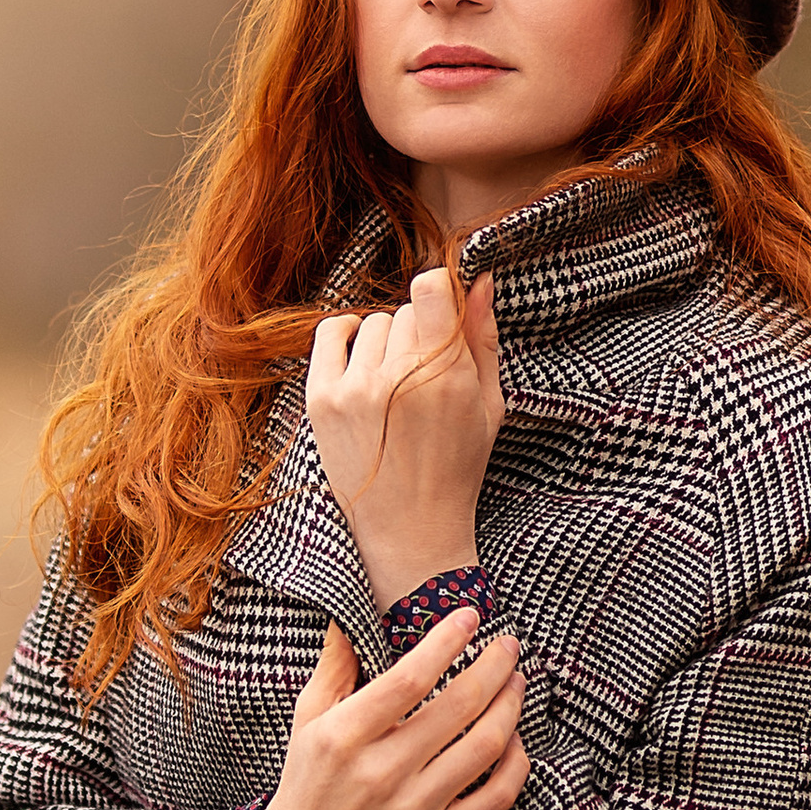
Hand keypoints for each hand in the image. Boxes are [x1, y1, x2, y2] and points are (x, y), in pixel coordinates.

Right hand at [251, 611, 529, 809]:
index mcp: (345, 736)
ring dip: (509, 707)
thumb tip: (352, 615)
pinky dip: (515, 764)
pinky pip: (494, 799)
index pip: (409, 679)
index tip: (469, 616)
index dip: (446, 642)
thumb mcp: (307, 717)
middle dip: (493, 666)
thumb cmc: (307, 778)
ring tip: (516, 682)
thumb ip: (335, 665)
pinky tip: (514, 739)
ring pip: (484, 748)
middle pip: (458, 708)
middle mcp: (381, 773)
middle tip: (508, 644)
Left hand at [306, 265, 504, 609]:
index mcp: (445, 378)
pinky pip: (329, 333)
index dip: (439, 290)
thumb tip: (480, 279)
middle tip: (425, 375)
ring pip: (372, 324)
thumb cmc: (457, 467)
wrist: (410, 530)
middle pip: (405, 310)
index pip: (429, 289)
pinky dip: (345, 335)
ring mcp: (354, 390)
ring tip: (396, 385)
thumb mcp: (489, 405)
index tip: (442, 307)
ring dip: (385, 344)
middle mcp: (396, 380)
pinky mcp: (321, 400)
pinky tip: (361, 359)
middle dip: (419, 334)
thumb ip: (483, 338)